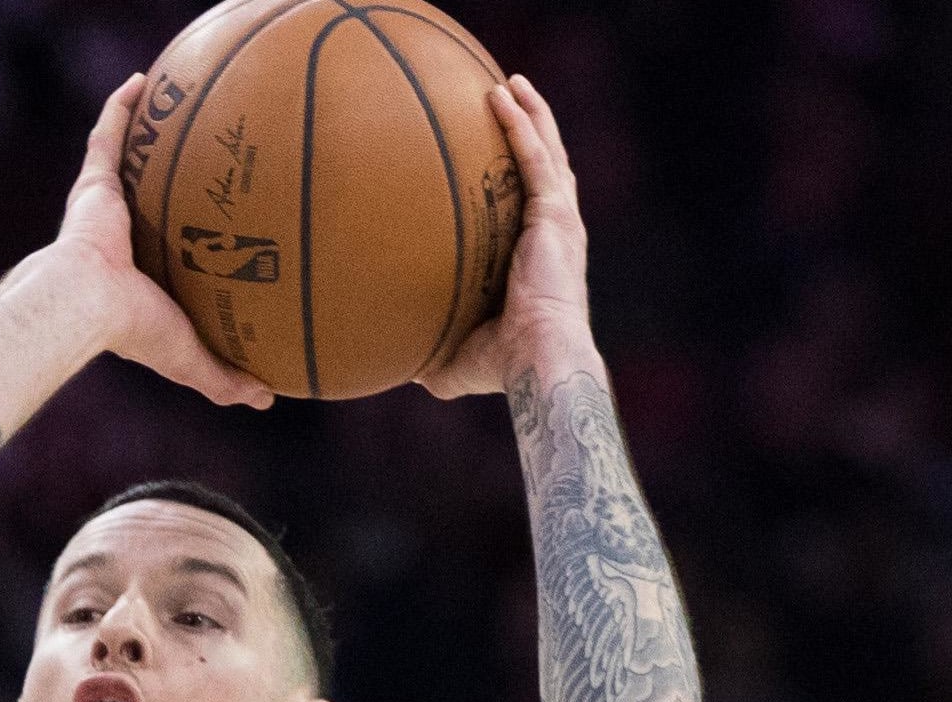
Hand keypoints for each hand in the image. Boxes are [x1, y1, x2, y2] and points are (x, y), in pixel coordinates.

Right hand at [51, 77, 273, 410]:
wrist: (86, 303)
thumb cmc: (133, 332)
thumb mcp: (190, 358)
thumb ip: (224, 378)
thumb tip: (268, 398)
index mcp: (138, 274)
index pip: (163, 250)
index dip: (181, 235)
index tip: (209, 224)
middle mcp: (121, 234)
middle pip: (144, 197)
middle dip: (162, 177)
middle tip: (196, 157)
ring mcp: (105, 205)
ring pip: (126, 160)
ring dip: (140, 131)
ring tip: (168, 102)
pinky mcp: (93, 183)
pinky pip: (107, 134)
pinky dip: (120, 106)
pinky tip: (143, 80)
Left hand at [419, 76, 592, 398]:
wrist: (536, 362)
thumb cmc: (502, 368)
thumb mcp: (455, 360)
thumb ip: (429, 354)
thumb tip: (393, 363)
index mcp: (538, 260)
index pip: (530, 208)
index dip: (520, 180)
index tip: (494, 158)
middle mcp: (553, 234)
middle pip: (544, 168)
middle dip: (530, 131)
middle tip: (507, 101)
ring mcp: (558, 221)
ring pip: (546, 151)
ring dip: (529, 114)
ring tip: (509, 84)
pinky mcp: (554, 215)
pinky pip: (537, 158)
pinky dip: (522, 124)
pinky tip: (503, 95)